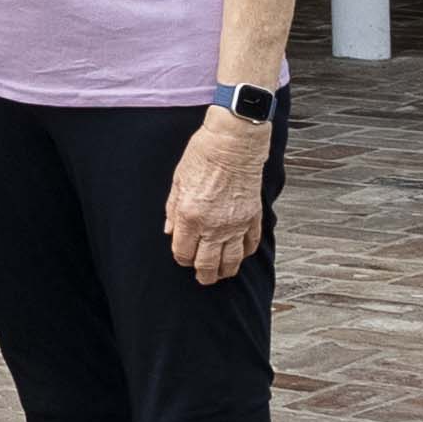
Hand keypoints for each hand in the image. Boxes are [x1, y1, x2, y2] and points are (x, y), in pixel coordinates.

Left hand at [167, 108, 270, 283]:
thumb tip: (170, 231)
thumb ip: (172, 210)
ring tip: (221, 274)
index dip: (181, 259)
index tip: (182, 257)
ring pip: (231, 260)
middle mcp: (214, 225)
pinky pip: (250, 244)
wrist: (234, 143)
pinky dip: (245, 253)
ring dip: (225, 271)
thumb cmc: (203, 155)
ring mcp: (236, 224)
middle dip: (203, 274)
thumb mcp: (178, 181)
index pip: (184, 252)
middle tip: (203, 278)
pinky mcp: (253, 217)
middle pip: (208, 263)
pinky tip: (240, 255)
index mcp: (191, 216)